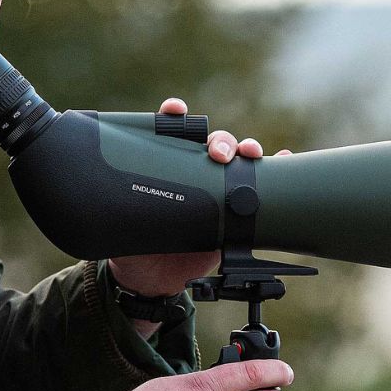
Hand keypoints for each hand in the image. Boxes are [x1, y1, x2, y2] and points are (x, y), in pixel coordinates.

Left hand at [109, 98, 289, 298]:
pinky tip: (284, 159)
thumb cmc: (135, 245)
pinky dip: (275, 168)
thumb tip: (105, 203)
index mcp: (165, 167)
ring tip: (250, 153)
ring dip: (247, 149)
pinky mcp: (234, 210)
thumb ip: (120, 213)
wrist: (152, 279)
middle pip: (213, 143)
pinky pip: (259, 185)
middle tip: (217, 153)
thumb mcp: (124, 226)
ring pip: (238, 159)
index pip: (169, 131)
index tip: (174, 111)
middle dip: (220, 140)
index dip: (173, 116)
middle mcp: (194, 171)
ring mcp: (217, 188)